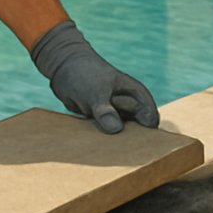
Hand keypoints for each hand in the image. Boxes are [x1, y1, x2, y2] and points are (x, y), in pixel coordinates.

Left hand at [29, 19, 158, 133]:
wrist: (63, 67)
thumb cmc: (85, 73)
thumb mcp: (95, 91)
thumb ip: (105, 110)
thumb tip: (116, 129)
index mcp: (137, 96)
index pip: (149, 120)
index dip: (145, 134)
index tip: (133, 143)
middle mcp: (128, 107)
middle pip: (134, 131)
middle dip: (126, 140)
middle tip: (114, 146)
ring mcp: (115, 114)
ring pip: (117, 135)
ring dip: (110, 140)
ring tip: (101, 143)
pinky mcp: (100, 121)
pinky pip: (102, 135)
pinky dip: (98, 138)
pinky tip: (91, 144)